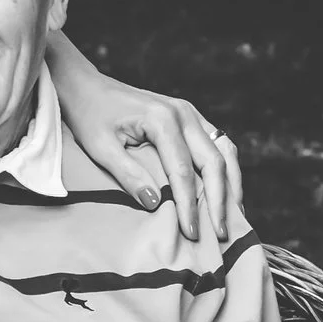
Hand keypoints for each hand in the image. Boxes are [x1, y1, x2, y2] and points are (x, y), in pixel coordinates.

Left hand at [49, 46, 241, 241]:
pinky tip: (225, 192)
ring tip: (234, 216)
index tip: (191, 232)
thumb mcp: (100, 148)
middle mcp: (184, 114)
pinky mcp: (190, 118)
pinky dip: (225, 170)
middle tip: (221, 233)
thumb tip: (156, 203)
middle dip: (220, 200)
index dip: (189, 205)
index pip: (183, 171)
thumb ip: (128, 175)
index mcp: (163, 119)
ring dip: (232, 184)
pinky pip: (218, 145)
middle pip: (214, 161)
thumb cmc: (90, 116)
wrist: (88, 88)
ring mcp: (190, 114)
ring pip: (225, 151)